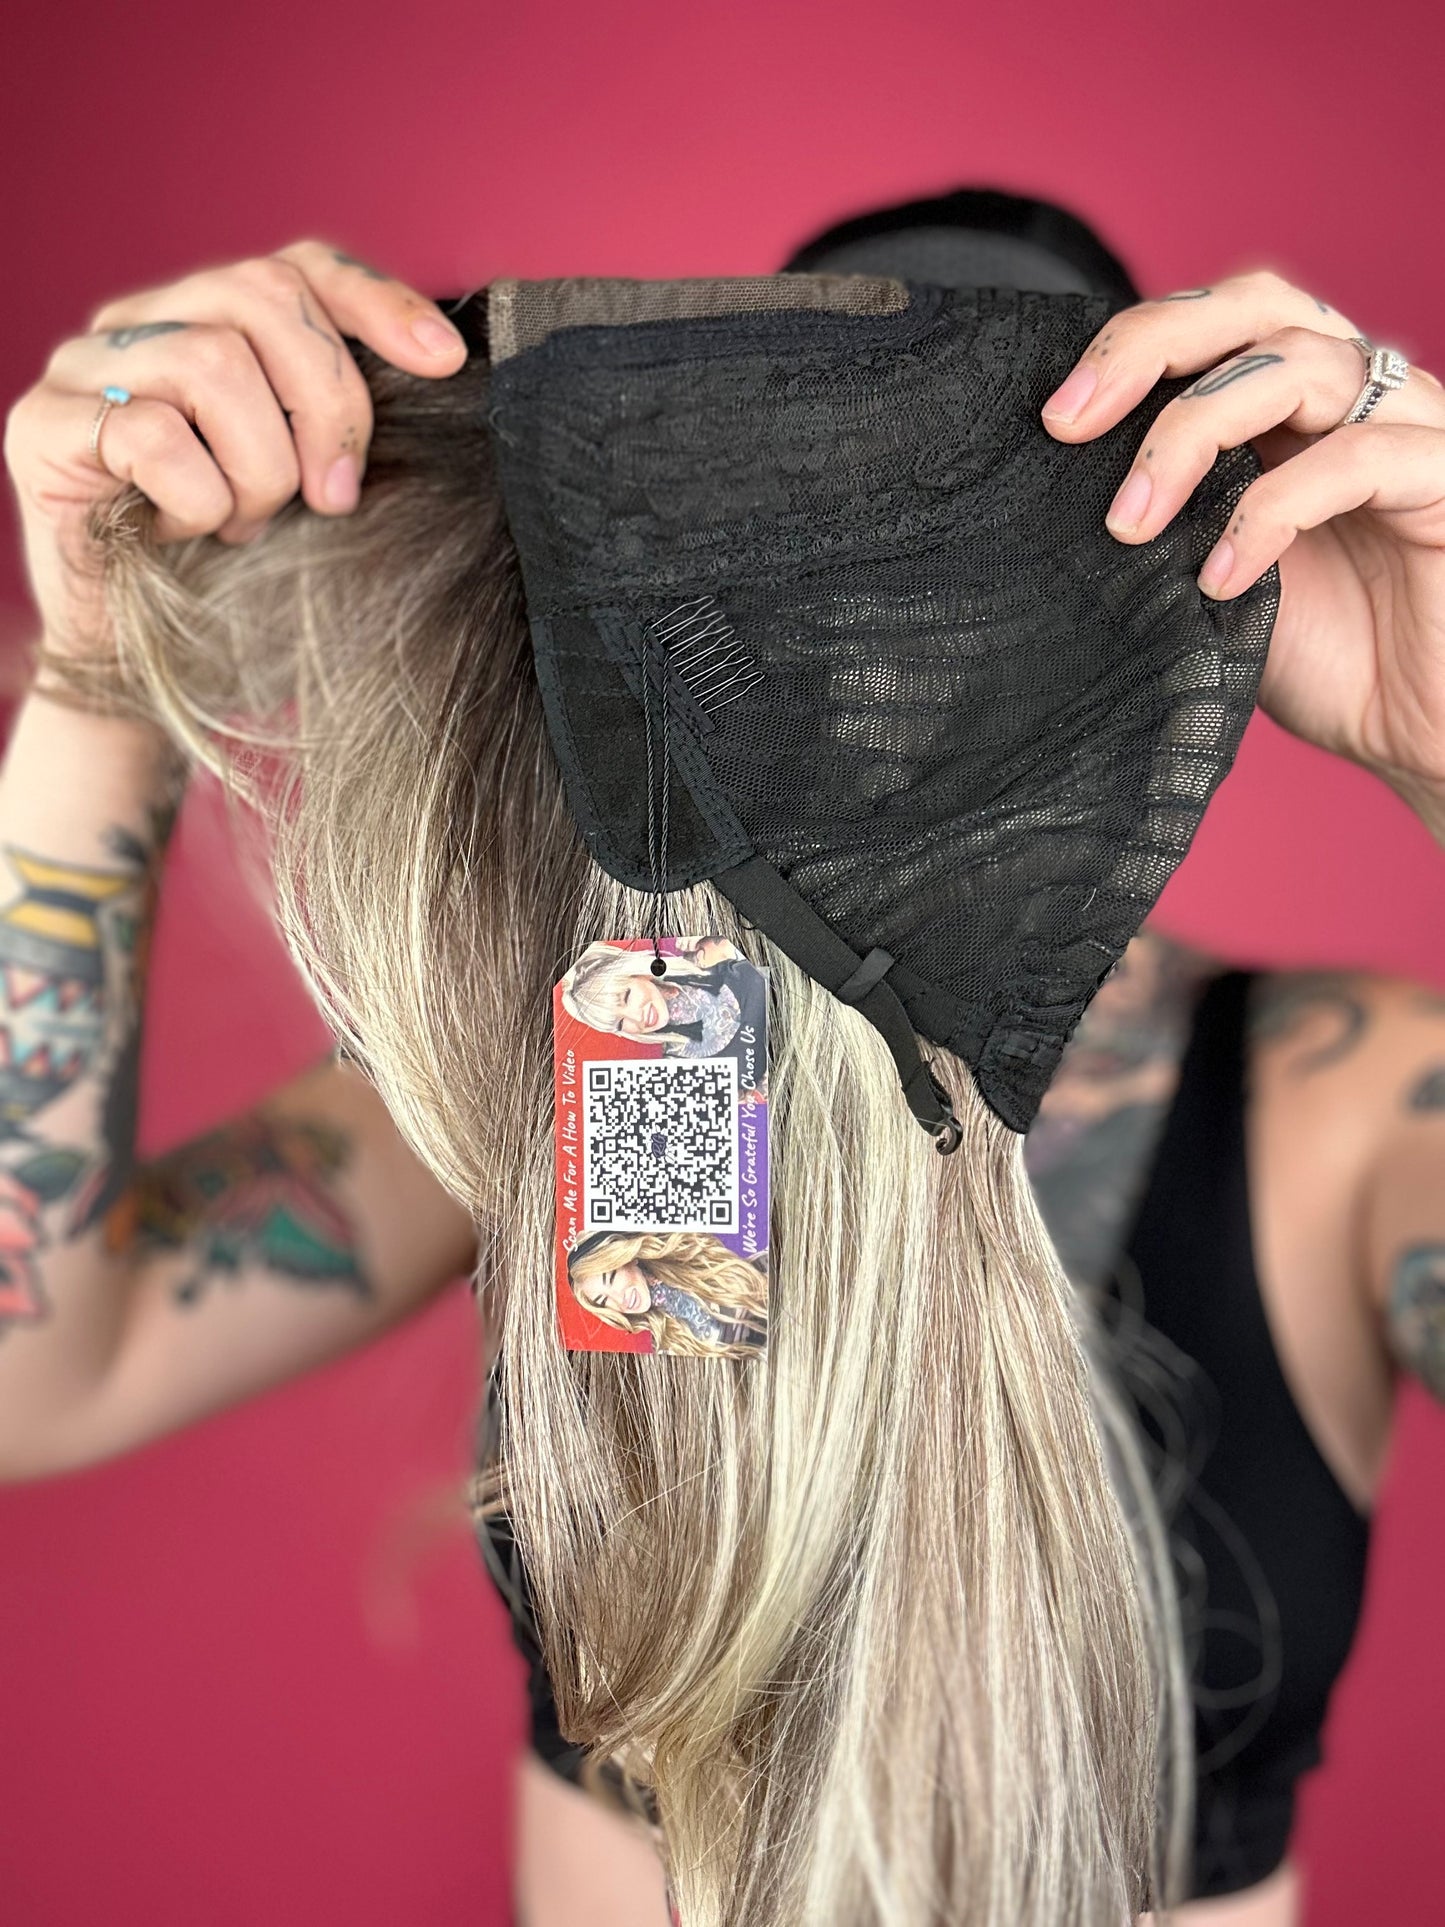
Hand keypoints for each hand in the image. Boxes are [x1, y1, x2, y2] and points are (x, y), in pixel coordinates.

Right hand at [4, 243, 466, 659]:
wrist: (142, 665)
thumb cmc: (234, 573)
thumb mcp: (307, 488)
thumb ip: (342, 423)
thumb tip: (437, 368)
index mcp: (208, 320)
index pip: (300, 268)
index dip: (377, 304)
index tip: (444, 364)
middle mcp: (141, 321)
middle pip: (262, 297)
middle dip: (328, 404)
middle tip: (333, 498)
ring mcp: (83, 366)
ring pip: (212, 363)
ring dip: (257, 467)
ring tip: (243, 524)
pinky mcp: (42, 425)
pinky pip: (152, 434)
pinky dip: (197, 501)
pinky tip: (185, 534)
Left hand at [1040, 271, 1444, 838]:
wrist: (1424, 734)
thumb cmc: (1329, 660)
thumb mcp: (1214, 584)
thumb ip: (1164, 528)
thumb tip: (1053, 508)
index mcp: (1299, 407)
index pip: (1217, 323)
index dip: (1133, 346)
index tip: (1054, 420)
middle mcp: (1359, 397)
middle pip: (1257, 306)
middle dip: (1151, 348)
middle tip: (1069, 425)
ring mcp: (1412, 430)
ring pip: (1302, 365)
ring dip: (1194, 434)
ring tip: (1130, 525)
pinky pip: (1359, 459)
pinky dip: (1272, 510)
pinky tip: (1220, 579)